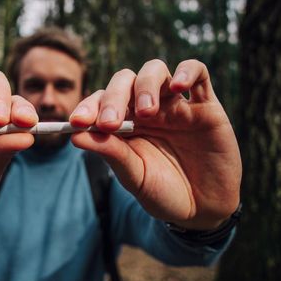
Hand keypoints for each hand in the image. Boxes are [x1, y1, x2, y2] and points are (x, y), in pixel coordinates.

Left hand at [70, 59, 240, 229]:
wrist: (203, 210)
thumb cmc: (163, 192)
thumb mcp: (134, 175)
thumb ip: (109, 152)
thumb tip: (74, 136)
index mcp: (124, 123)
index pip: (100, 101)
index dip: (88, 107)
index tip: (77, 122)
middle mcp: (147, 109)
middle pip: (125, 81)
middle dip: (113, 98)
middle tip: (110, 123)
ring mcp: (175, 105)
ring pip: (155, 70)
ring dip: (146, 84)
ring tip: (147, 112)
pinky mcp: (206, 106)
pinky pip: (198, 72)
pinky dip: (187, 71)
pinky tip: (178, 87)